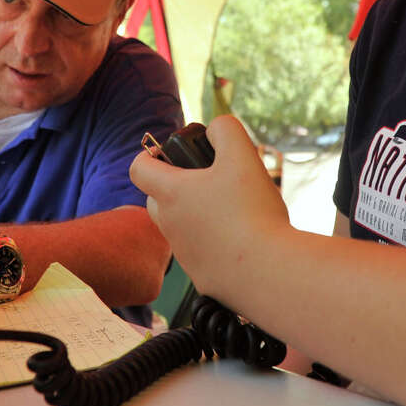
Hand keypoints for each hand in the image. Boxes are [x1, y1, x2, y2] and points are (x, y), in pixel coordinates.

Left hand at [129, 115, 290, 297]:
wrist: (267, 273)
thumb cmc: (251, 212)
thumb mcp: (242, 156)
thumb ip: (226, 131)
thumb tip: (216, 129)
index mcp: (170, 193)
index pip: (138, 168)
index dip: (149, 155)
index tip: (168, 153)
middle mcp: (169, 225)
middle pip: (157, 198)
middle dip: (176, 185)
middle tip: (209, 180)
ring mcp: (184, 254)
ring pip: (181, 225)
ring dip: (198, 213)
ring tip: (234, 209)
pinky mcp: (202, 275)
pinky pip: (202, 251)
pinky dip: (216, 241)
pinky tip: (244, 238)